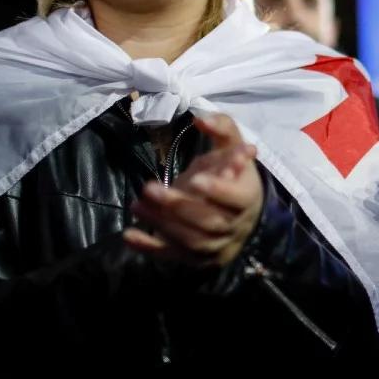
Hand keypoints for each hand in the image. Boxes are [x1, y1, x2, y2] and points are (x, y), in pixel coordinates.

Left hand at [124, 114, 263, 265]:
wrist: (238, 213)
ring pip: (191, 240)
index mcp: (248, 197)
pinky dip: (151, 248)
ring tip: (136, 205)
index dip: (218, 191)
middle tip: (149, 189)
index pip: (237, 198)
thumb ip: (222, 128)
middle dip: (178, 206)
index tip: (196, 179)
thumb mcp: (232, 147)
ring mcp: (217, 246)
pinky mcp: (198, 258)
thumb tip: (200, 120)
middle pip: (209, 221)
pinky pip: (174, 256)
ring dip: (161, 224)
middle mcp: (236, 226)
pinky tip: (129, 235)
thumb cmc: (233, 173)